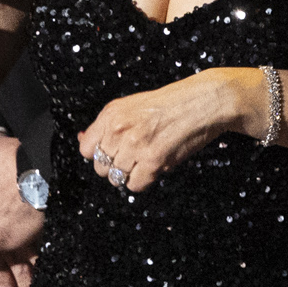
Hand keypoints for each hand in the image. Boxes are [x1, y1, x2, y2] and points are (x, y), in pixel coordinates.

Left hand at [73, 68, 264, 196]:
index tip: (114, 152)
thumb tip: (83, 138)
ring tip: (147, 160)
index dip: (99, 154)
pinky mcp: (153, 160)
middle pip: (101, 167)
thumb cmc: (172, 103)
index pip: (86, 149)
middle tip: (135, 156)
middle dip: (116, 166)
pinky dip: (144, 180)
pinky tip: (155, 167)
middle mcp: (119, 129)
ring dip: (131, 174)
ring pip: (116, 178)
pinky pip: (135, 185)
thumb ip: (107, 124)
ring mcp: (135, 145)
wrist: (204, 101)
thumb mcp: (132, 106)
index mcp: (111, 114)